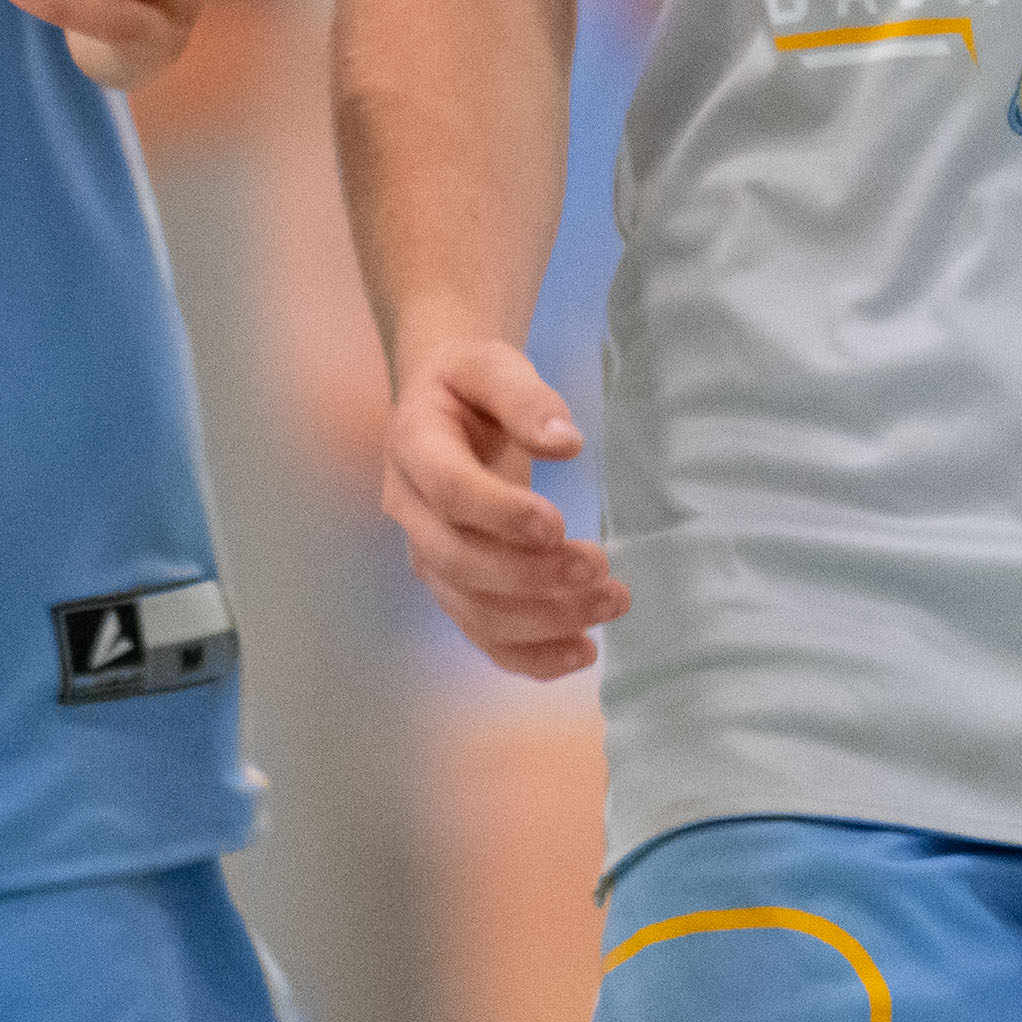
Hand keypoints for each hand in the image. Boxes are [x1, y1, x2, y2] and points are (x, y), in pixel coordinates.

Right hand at [383, 337, 627, 679]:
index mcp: (414, 446)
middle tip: (599, 566)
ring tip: (611, 601)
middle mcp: (410, 509)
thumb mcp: (494, 366)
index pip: (448, 492)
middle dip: (531, 574)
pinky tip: (584, 651)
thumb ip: (525, 397)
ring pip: (472, 608)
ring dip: (543, 619)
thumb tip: (566, 442)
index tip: (558, 522)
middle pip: (459, 561)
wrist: (445, 403)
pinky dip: (531, 655)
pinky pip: (483, 634)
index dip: (499, 514)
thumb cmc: (471, 384)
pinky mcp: (452, 586)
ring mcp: (427, 554)